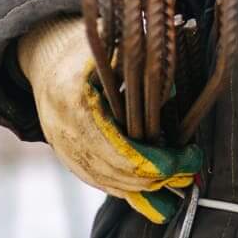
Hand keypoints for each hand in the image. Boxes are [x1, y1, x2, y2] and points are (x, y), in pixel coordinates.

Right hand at [17, 15, 202, 222]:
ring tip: (179, 183)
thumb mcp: (109, 47)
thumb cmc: (84, 52)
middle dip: (159, 176)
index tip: (185, 157)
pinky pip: (101, 183)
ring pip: (110, 184)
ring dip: (147, 189)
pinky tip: (155, 190)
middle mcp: (67, 134)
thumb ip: (138, 67)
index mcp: (75, 103)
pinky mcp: (70, 160)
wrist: (47, 64)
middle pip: (118, 171)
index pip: (119, 148)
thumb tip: (174, 90)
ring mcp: (66, 151)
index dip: (155, 160)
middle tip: (190, 168)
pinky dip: (129, 190)